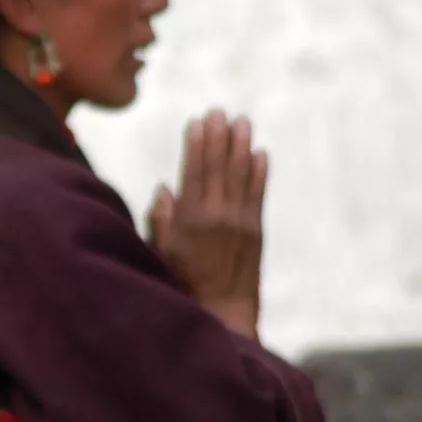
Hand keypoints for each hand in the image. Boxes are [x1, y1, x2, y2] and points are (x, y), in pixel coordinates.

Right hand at [148, 110, 267, 338]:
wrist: (222, 310)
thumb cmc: (183, 282)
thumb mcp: (162, 251)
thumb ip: (161, 218)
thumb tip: (166, 188)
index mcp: (190, 219)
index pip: (194, 172)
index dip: (196, 145)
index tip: (197, 122)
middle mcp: (217, 215)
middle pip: (219, 167)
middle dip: (219, 137)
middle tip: (220, 111)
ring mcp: (240, 222)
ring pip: (241, 175)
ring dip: (241, 146)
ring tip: (242, 122)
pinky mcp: (256, 231)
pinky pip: (259, 194)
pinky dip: (260, 172)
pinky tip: (260, 153)